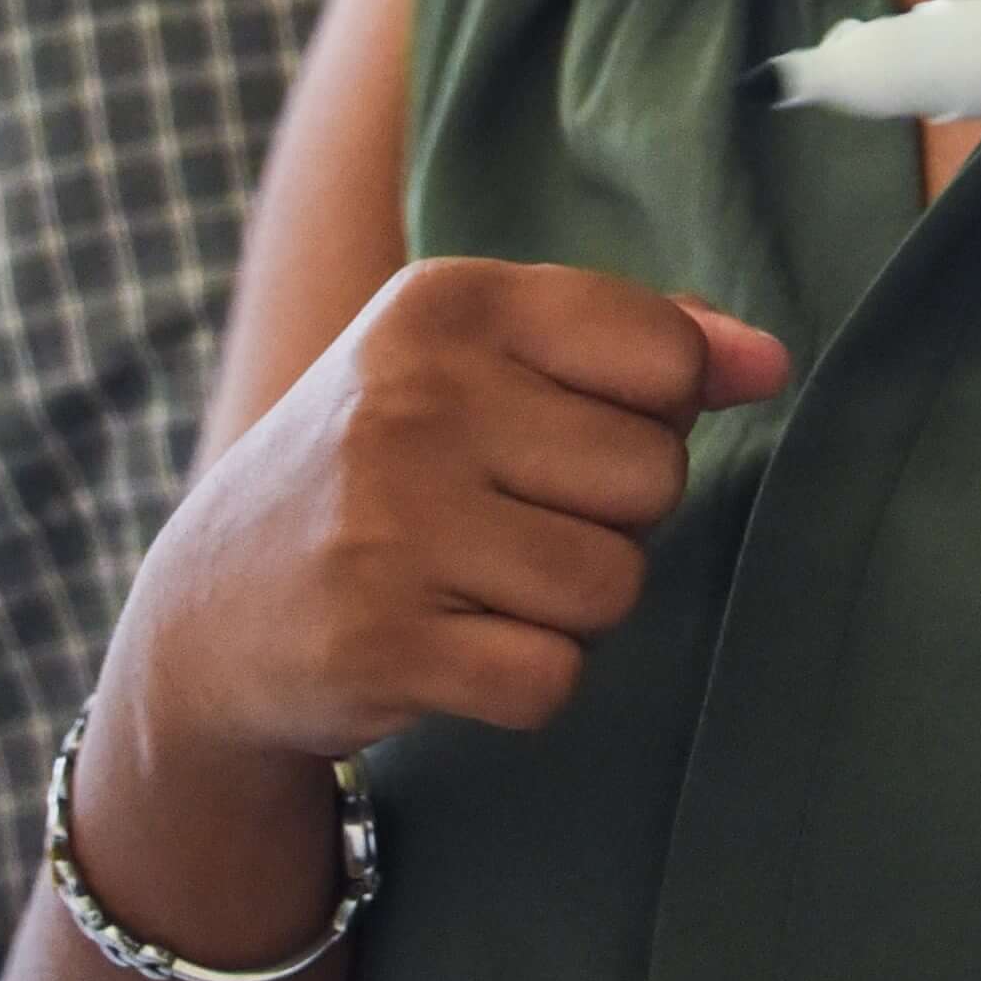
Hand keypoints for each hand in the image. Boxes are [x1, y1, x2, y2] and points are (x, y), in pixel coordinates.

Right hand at [124, 261, 786, 760]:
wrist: (209, 611)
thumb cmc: (396, 461)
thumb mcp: (492, 360)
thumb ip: (645, 342)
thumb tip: (770, 363)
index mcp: (449, 302)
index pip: (666, 355)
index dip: (657, 409)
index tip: (575, 425)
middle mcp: (411, 400)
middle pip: (654, 477)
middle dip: (615, 515)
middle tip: (515, 517)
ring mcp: (385, 525)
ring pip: (613, 585)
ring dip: (576, 605)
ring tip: (486, 581)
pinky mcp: (374, 646)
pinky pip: (552, 679)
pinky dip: (529, 679)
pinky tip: (457, 647)